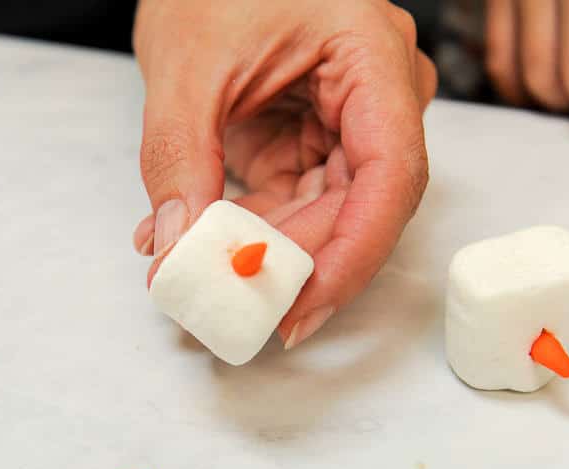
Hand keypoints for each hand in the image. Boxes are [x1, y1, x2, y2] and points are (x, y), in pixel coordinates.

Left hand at [131, 0, 435, 347]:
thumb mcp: (185, 65)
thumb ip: (180, 158)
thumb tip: (178, 248)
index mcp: (371, 58)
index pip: (390, 176)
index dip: (351, 256)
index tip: (300, 309)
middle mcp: (376, 94)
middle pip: (357, 206)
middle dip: (293, 263)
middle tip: (231, 306)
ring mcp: (346, 117)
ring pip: (323, 211)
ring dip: (262, 249)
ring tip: (194, 271)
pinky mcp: (313, 134)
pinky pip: (293, 198)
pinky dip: (248, 225)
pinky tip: (196, 238)